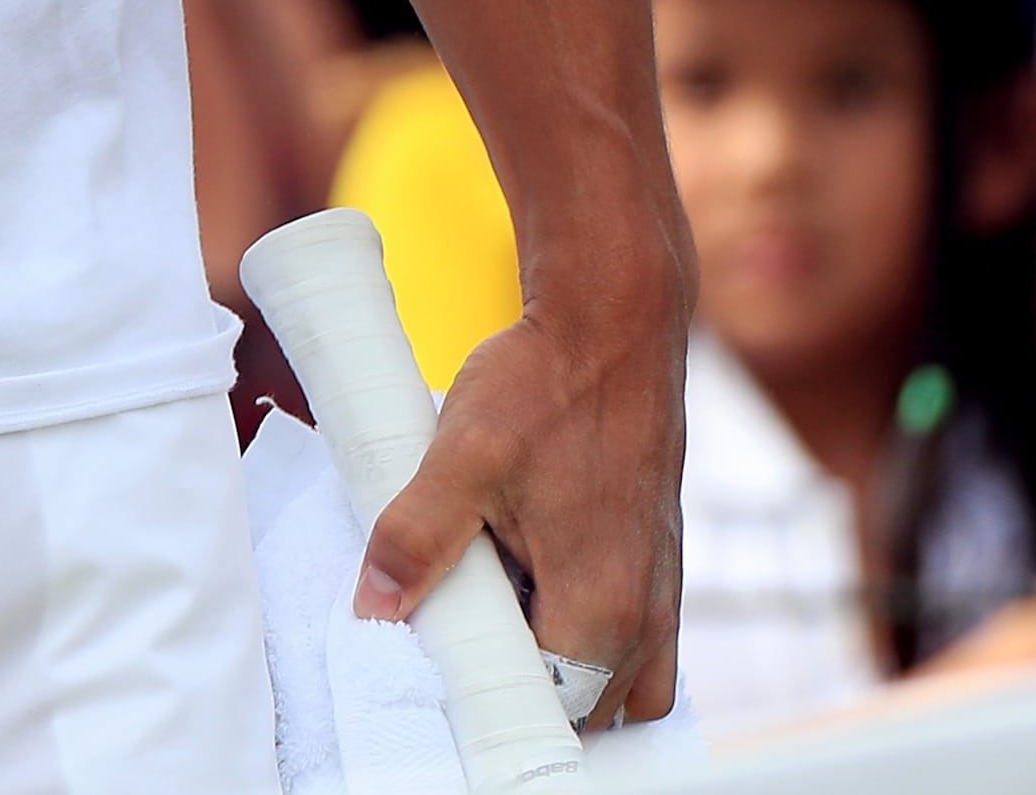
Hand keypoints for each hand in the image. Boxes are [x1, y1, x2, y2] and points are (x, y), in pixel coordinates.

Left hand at [360, 265, 688, 725]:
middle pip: (583, 708)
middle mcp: (646, 619)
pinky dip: (591, 645)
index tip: (438, 677)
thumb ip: (414, 537)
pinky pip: (636, 648)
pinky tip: (533, 597)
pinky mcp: (661, 567)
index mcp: (600, 609)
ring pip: (617, 685)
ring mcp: (662, 595)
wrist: (613, 324)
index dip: (488, 704)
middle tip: (455, 649)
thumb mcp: (460, 456)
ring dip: (560, 673)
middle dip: (524, 694)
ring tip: (493, 624)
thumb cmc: (544, 386)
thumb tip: (373, 608)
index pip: (545, 712)